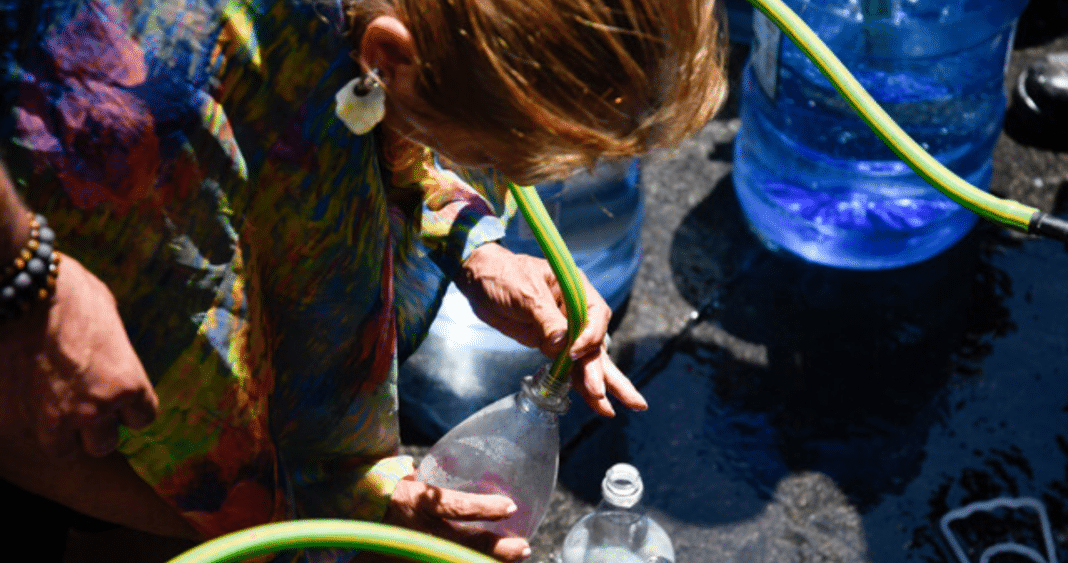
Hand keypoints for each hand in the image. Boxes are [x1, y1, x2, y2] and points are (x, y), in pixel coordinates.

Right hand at [0, 255, 157, 457]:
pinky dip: (25, 418)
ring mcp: (50, 419)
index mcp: (126, 384)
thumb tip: (113, 357)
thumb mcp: (108, 317)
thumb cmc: (66, 291)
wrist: (14, 288)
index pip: (142, 419)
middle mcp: (93, 410)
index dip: (130, 408)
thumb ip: (115, 350)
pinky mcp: (12, 420)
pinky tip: (24, 395)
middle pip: (104, 444)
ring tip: (53, 408)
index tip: (120, 398)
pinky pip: (25, 431)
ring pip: (63, 449)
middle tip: (85, 405)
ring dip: (61, 433)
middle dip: (96, 427)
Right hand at [369, 475, 529, 561]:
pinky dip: (457, 562)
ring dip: (484, 562)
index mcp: (414, 501)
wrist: (338, 507)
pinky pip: (435, 561)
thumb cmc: (373, 485)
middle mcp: (414, 528)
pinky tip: (479, 562)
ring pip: (452, 559)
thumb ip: (426, 483)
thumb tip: (448, 475)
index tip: (510, 508)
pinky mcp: (404, 559)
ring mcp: (409, 549)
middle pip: (461, 544)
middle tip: (523, 548)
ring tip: (513, 561)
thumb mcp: (400, 477)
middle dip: (495, 550)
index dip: (483, 509)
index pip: (454, 506)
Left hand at [455, 243, 646, 416]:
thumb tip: (561, 347)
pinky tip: (595, 403)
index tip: (572, 353)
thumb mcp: (525, 293)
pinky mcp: (550, 344)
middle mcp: (576, 311)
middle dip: (605, 372)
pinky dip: (578, 383)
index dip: (588, 338)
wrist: (478, 278)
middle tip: (618, 398)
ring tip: (610, 410)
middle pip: (596, 343)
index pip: (595, 316)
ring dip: (599, 384)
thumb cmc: (503, 275)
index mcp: (576, 289)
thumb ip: (546, 320)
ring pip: (587, 360)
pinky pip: (569, 366)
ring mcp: (565, 330)